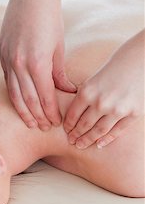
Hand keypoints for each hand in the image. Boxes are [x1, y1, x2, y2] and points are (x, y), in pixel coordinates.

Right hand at [0, 0, 76, 130]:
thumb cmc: (49, 17)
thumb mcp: (59, 46)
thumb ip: (59, 73)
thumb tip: (65, 91)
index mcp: (37, 62)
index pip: (44, 96)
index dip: (51, 112)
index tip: (56, 122)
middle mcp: (19, 64)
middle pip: (27, 100)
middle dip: (37, 116)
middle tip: (44, 127)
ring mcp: (7, 59)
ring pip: (14, 94)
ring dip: (23, 111)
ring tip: (31, 122)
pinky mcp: (1, 54)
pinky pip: (7, 81)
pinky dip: (14, 95)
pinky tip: (19, 103)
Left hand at [64, 29, 143, 148]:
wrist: (142, 59)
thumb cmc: (117, 65)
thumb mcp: (94, 78)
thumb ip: (86, 94)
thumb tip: (75, 110)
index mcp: (87, 91)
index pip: (73, 115)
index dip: (68, 125)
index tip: (66, 130)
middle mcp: (101, 102)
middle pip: (84, 125)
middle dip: (76, 135)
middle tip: (72, 141)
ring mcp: (118, 109)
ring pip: (99, 131)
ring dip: (88, 140)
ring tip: (81, 145)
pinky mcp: (134, 113)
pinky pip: (117, 131)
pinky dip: (107, 139)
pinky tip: (100, 144)